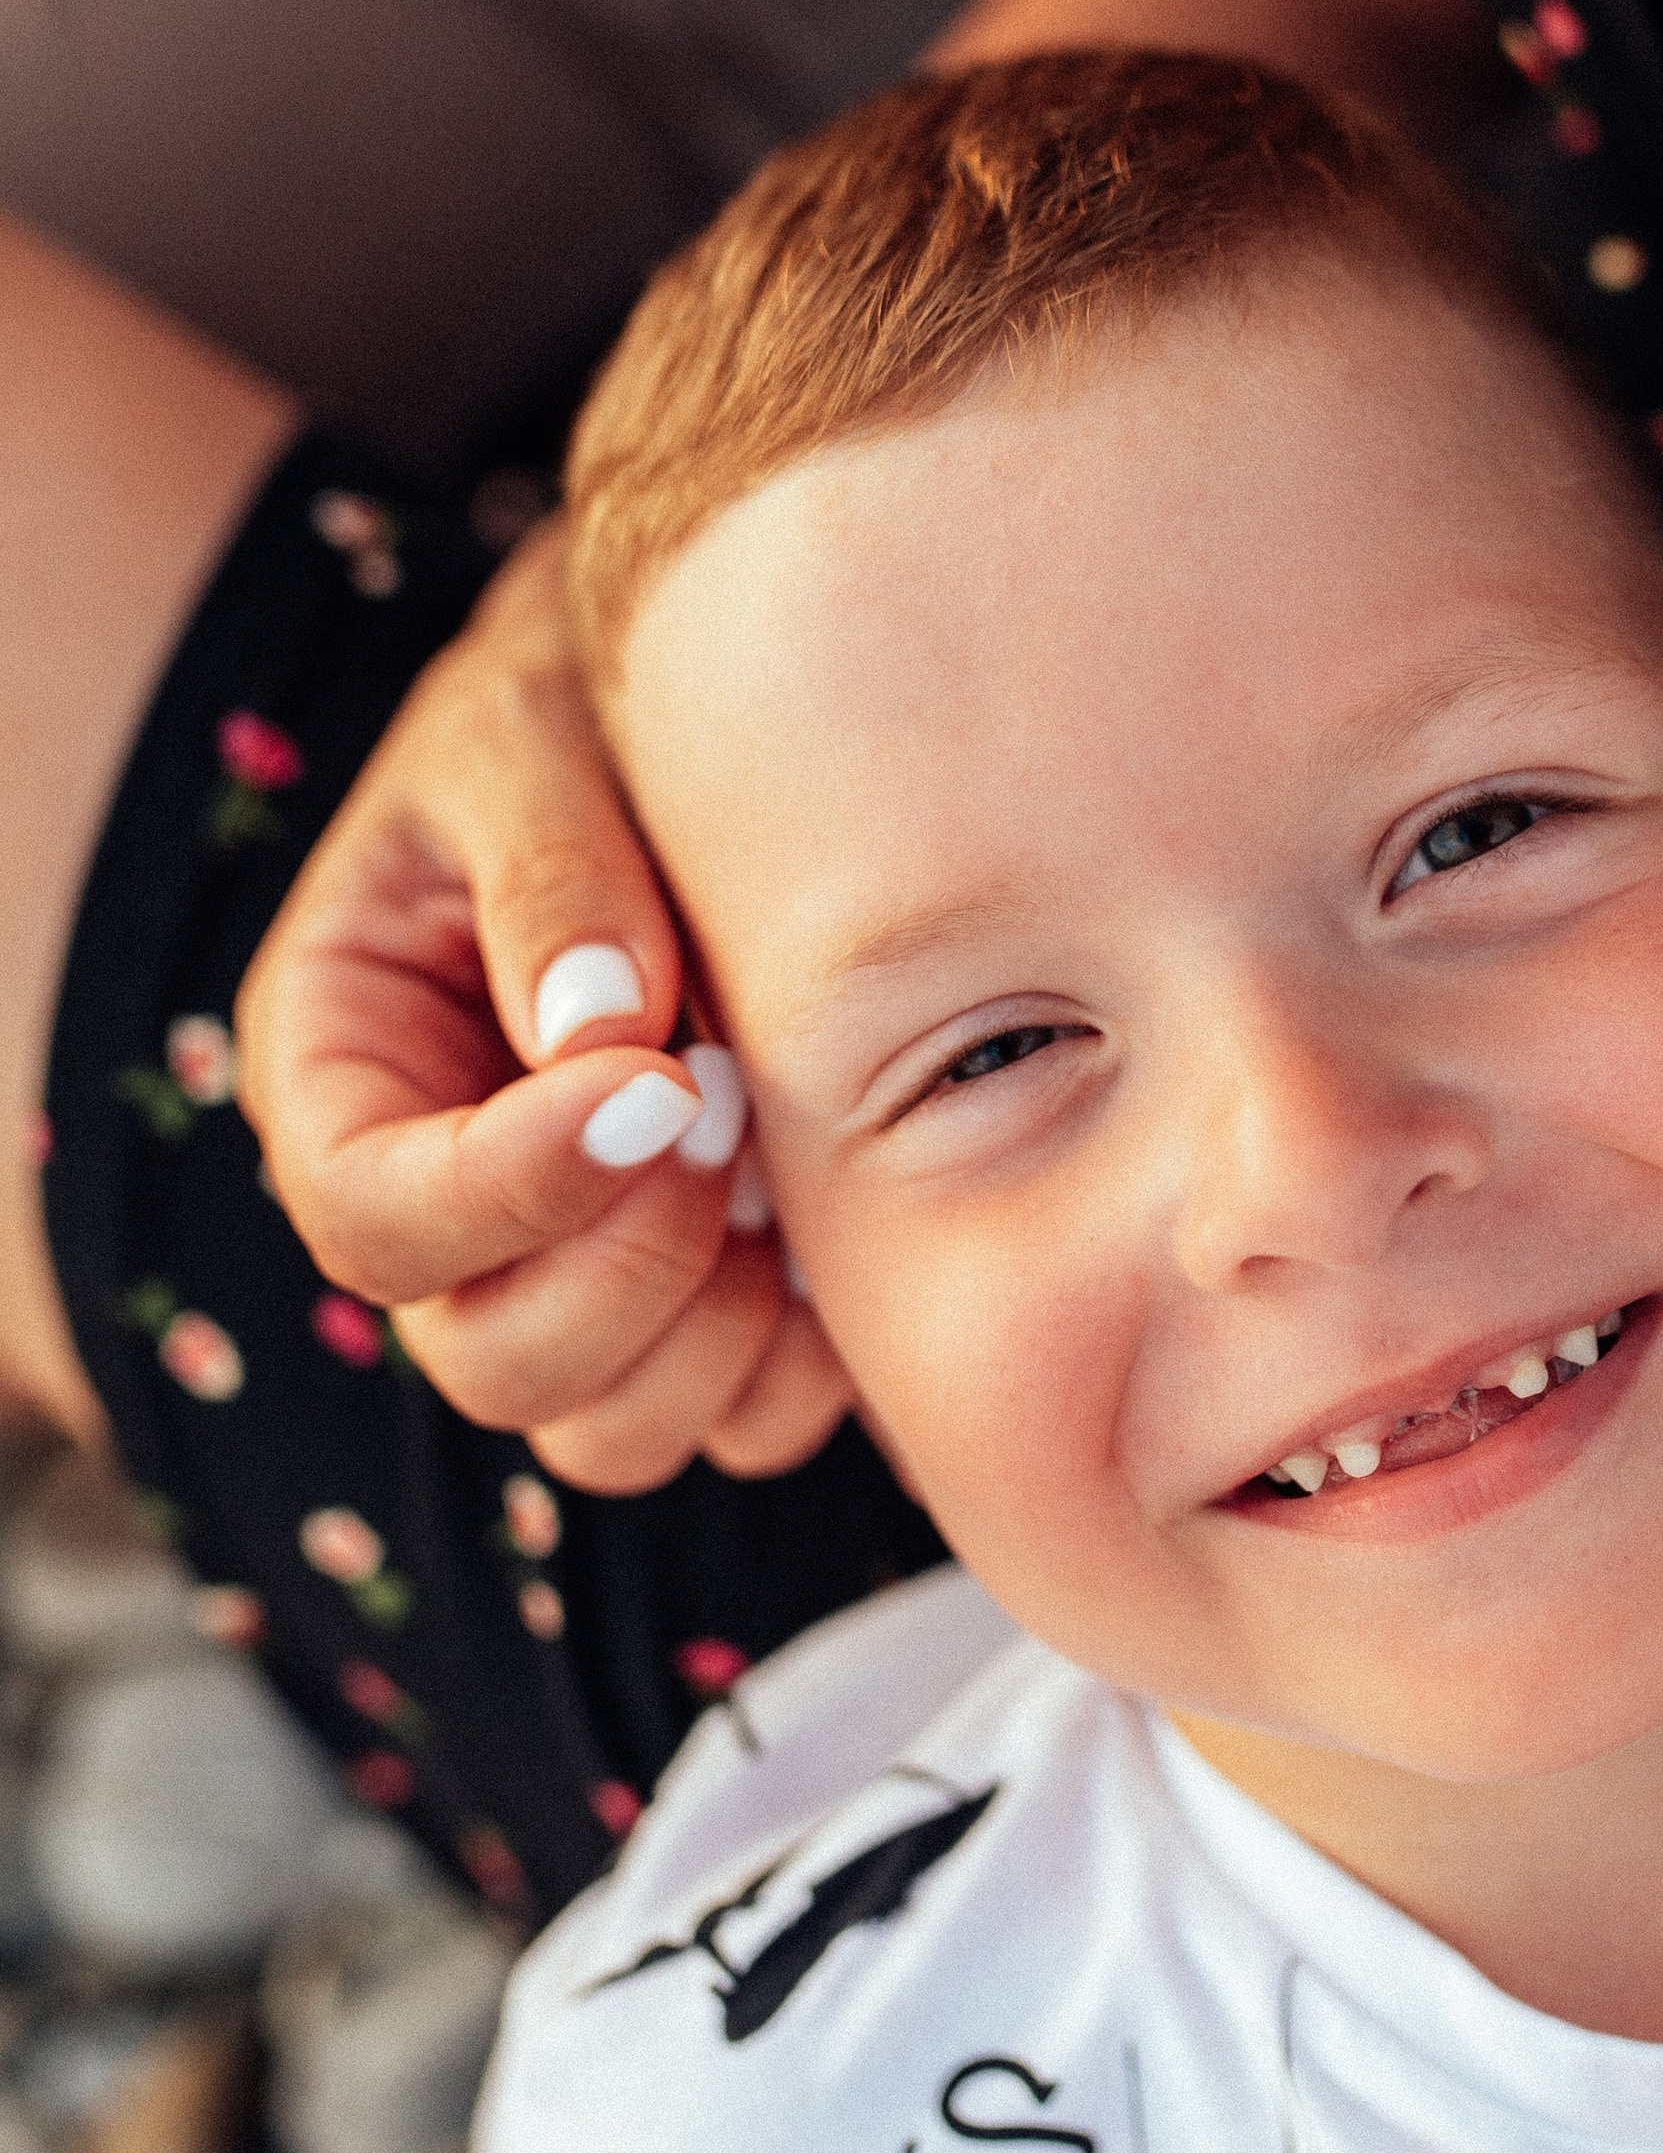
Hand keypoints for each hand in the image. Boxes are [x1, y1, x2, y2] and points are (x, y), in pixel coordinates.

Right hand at [234, 521, 853, 1490]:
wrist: (670, 731)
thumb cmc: (564, 722)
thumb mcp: (524, 741)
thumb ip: (549, 868)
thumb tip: (604, 1029)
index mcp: (340, 1077)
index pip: (372, 1218)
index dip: (510, 1189)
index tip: (661, 1087)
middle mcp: (437, 1212)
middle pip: (490, 1363)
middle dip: (628, 1266)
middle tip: (729, 1105)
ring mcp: (567, 1276)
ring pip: (611, 1430)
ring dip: (716, 1329)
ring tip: (774, 1155)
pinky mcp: (698, 1304)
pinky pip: (743, 1420)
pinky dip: (800, 1358)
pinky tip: (831, 1211)